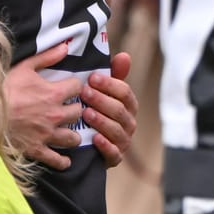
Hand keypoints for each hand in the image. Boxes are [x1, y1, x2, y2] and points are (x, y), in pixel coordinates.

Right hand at [5, 42, 83, 170]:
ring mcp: (48, 134)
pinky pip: (58, 160)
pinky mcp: (38, 150)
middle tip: (67, 108)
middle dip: (75, 109)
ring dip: (72, 134)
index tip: (69, 87)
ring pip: (74, 138)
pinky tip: (64, 159)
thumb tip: (66, 46)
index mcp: (54, 93)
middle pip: (79, 112)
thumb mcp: (24, 67)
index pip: (78, 87)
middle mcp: (56, 115)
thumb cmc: (2, 89)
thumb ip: (47, 57)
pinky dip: (63, 160)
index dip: (75, 86)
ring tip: (66, 131)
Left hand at [82, 51, 136, 167]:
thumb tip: (124, 55)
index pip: (124, 92)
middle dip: (102, 100)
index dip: (109, 84)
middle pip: (119, 110)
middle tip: (84, 92)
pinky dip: (105, 145)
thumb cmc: (95, 111)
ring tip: (85, 113)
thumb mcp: (102, 93)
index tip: (91, 78)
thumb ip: (113, 76)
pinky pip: (113, 152)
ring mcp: (123, 141)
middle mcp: (129, 123)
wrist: (85, 146)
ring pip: (116, 130)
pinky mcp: (115, 157)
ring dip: (101, 120)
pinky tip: (94, 138)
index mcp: (128, 105)